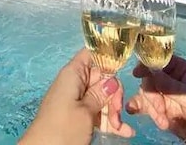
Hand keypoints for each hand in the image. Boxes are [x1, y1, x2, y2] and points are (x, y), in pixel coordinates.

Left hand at [19, 48, 133, 144]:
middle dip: (114, 94)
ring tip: (120, 128)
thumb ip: (100, 95)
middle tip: (117, 112)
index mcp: (73, 74)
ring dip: (113, 112)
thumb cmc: (62, 129)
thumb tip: (111, 81)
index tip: (123, 68)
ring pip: (102, 97)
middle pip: (102, 78)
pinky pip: (97, 112)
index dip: (108, 57)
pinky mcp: (79, 116)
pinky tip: (124, 132)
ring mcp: (77, 100)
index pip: (92, 54)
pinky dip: (109, 121)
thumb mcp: (86, 112)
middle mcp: (75, 83)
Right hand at [126, 56, 185, 139]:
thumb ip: (172, 86)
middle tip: (160, 109)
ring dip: (151, 107)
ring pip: (147, 93)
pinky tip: (153, 119)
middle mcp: (170, 78)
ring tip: (163, 121)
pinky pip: (147, 105)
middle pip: (149, 79)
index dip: (147, 64)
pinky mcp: (162, 107)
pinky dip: (147, 112)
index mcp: (180, 69)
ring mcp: (165, 93)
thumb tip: (152, 72)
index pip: (159, 60)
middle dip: (152, 95)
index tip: (137, 74)